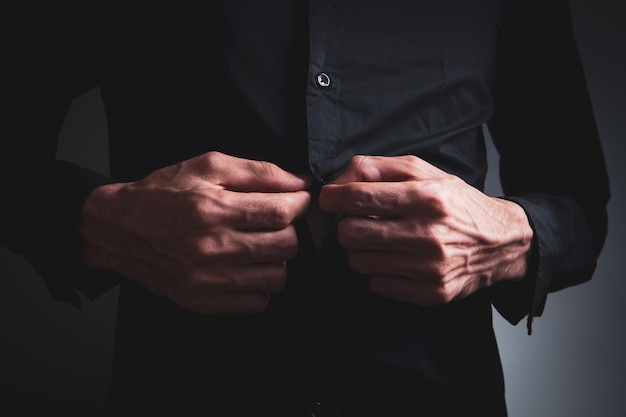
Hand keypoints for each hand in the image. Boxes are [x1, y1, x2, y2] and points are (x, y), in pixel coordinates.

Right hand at [80, 151, 310, 313]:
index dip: (300, 204)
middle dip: (291, 229)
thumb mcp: (208, 166)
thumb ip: (258, 172)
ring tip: (261, 245)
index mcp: (212, 209)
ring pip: (277, 277)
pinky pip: (257, 302)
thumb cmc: (164, 193)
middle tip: (276, 221)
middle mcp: (210, 248)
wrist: (118, 229)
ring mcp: (206, 280)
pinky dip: (261, 285)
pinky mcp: (202, 302)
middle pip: (285, 246)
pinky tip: (247, 267)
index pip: (281, 212)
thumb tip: (300, 182)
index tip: (298, 200)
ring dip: (278, 259)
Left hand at [319, 155, 532, 305]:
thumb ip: (375, 168)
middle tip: (359, 221)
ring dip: (362, 250)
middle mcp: (428, 234)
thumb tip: (337, 184)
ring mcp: (429, 268)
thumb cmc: (455, 203)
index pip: (357, 198)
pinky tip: (396, 260)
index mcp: (426, 197)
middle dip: (346, 226)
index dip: (333, 198)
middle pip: (350, 234)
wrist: (501, 242)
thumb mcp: (422, 171)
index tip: (330, 199)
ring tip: (382, 240)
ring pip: (358, 262)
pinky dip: (379, 272)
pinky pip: (376, 284)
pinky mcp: (430, 293)